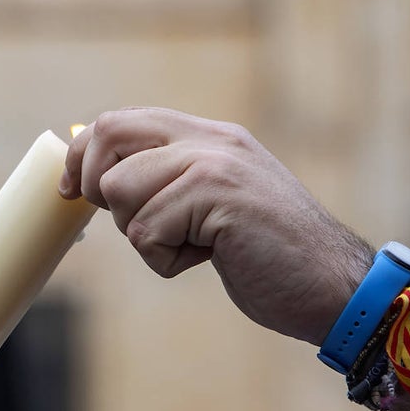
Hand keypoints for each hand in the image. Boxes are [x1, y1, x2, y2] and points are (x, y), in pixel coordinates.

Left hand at [61, 108, 372, 345]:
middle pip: (108, 134)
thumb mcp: (215, 203)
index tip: (71, 189)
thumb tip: (98, 182)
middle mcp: (210, 139)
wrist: (338, 289)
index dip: (82, 154)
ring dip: (142, 234)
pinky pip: (145, 230)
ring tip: (191, 246)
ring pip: (119, 190)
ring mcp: (215, 163)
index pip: (119, 121)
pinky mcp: (217, 196)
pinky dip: (165, 260)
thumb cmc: (270, 256)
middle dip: (95, 184)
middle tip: (134, 222)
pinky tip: (209, 259)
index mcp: (209, 135)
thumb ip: (171, 181)